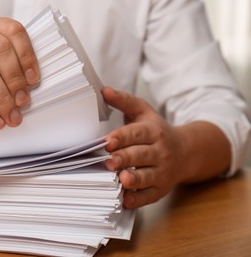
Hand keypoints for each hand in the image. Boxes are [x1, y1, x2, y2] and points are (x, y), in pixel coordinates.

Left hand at [101, 86, 185, 208]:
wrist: (186, 151)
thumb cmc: (157, 131)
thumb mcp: (143, 111)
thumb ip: (124, 101)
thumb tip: (103, 90)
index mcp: (153, 131)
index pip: (136, 134)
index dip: (122, 137)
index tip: (108, 141)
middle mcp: (160, 152)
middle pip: (141, 155)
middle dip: (125, 158)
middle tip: (109, 161)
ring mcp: (162, 172)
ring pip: (147, 177)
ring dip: (134, 179)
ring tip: (121, 179)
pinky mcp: (161, 189)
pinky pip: (149, 196)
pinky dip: (138, 200)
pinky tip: (126, 200)